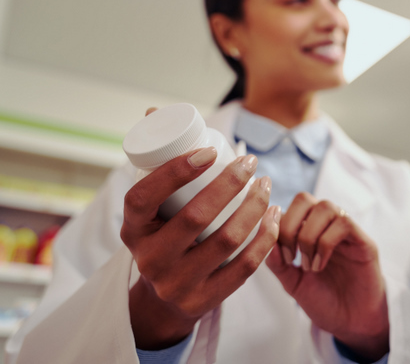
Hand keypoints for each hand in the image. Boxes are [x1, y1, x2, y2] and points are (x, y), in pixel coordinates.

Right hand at [121, 142, 280, 349]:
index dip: (176, 171)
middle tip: (251, 163)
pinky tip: (274, 215)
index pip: (143, 197)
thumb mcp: (152, 209)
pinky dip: (266, 238)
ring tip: (266, 185)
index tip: (210, 150)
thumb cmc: (166, 235)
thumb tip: (153, 109)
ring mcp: (177, 285)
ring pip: (226, 241)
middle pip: (195, 217)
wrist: (167, 298)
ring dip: (254, 207)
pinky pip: (244, 267)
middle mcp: (150, 260)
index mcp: (132, 230)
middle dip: (231, 183)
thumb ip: (156, 164)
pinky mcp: (205, 301)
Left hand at [265, 192, 388, 362]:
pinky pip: (344, 223)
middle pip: (304, 198)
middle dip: (290, 226)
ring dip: (309, 236)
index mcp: (308, 230)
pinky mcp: (363, 241)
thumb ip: (278, 263)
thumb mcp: (293, 283)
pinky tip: (320, 265)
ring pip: (325, 207)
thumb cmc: (324, 300)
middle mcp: (327, 225)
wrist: (351, 322)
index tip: (280, 257)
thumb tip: (266, 240)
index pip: (288, 207)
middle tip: (291, 257)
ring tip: (308, 265)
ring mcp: (346, 231)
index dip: (278, 227)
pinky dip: (325, 244)